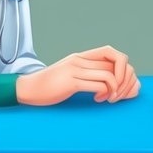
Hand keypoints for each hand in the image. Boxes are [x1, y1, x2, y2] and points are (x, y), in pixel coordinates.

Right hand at [16, 45, 140, 105]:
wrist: (28, 89)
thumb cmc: (51, 84)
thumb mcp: (71, 72)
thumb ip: (88, 71)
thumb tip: (110, 79)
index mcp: (82, 56)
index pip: (112, 52)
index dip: (123, 67)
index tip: (120, 82)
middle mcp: (80, 60)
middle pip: (116, 62)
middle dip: (124, 80)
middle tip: (118, 94)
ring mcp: (75, 70)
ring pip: (108, 75)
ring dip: (115, 89)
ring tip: (109, 98)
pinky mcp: (70, 83)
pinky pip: (96, 85)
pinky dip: (104, 93)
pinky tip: (99, 99)